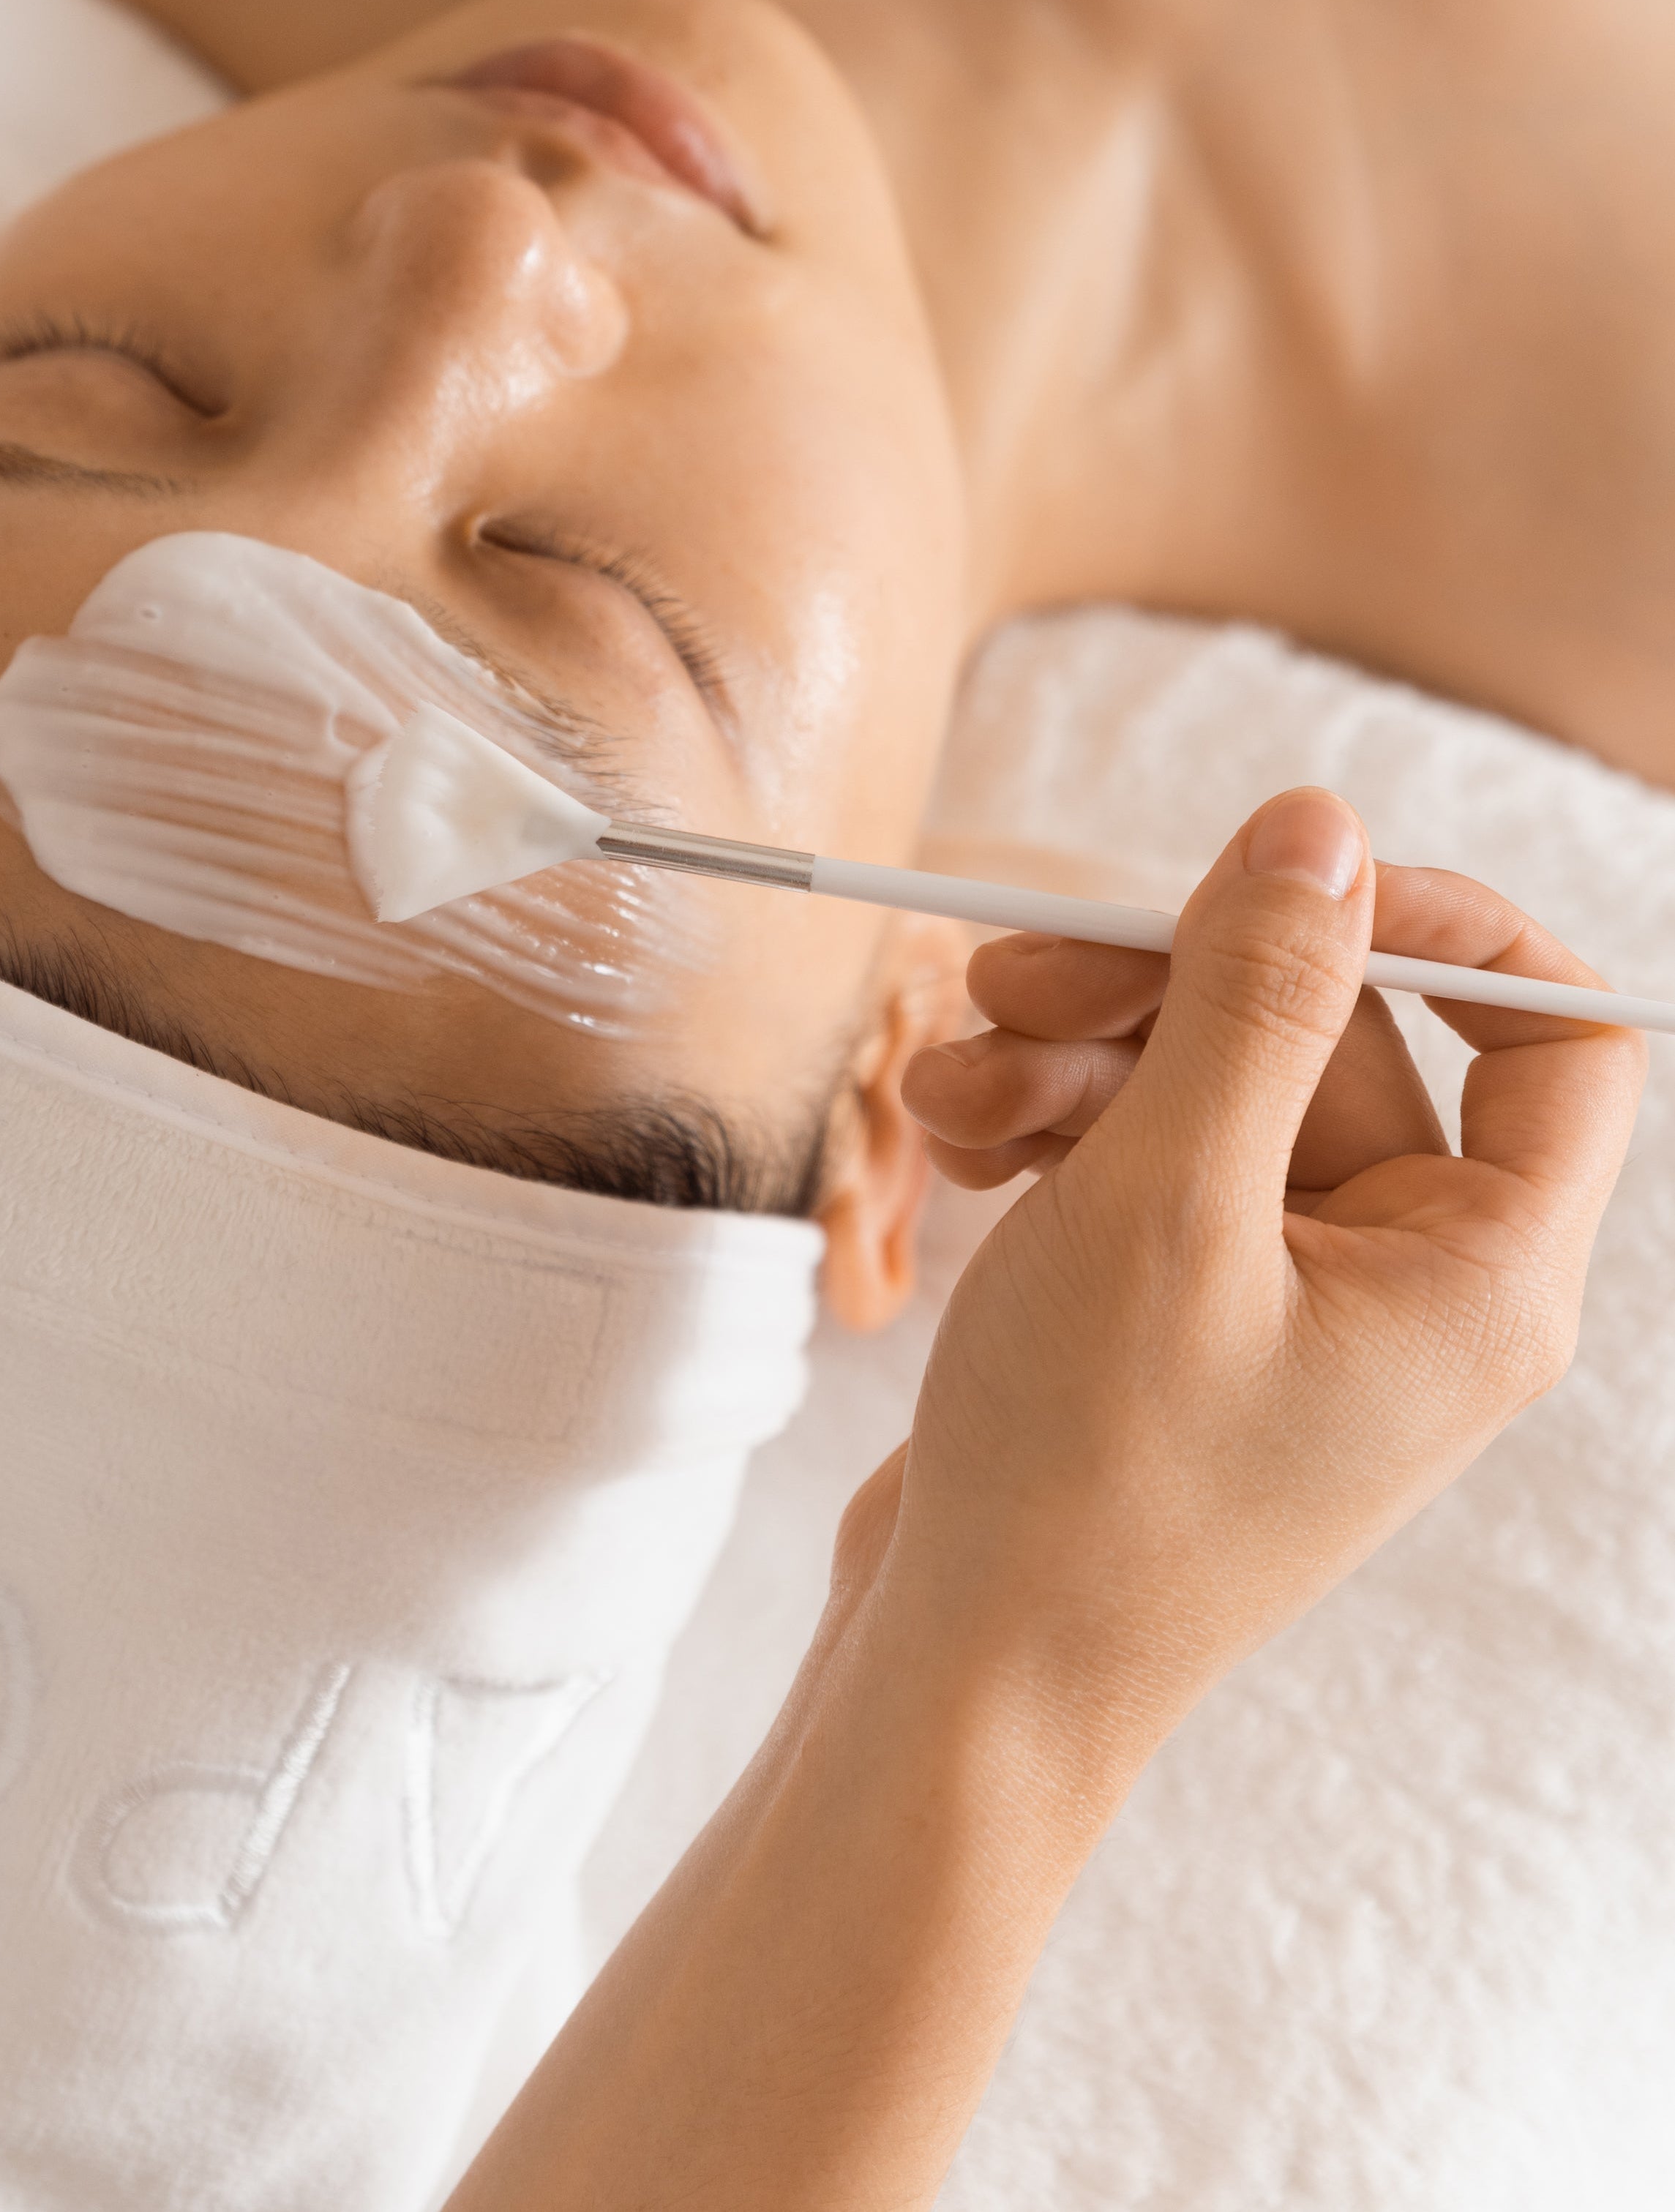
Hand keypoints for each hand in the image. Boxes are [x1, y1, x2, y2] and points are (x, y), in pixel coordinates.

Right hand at [876, 788, 1646, 1769]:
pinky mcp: (1188, 1312)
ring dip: (1071, 1053)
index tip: (1283, 878)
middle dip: (1160, 986)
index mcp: (1478, 1279)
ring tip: (945, 1092)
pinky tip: (953, 1145)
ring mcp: (1293, 1299)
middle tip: (1011, 971)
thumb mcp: (1166, 1201)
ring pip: (1213, 1085)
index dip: (1442, 928)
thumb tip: (1322, 826)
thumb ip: (1251, 998)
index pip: (1559, 1039)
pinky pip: (1148, 1156)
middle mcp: (1408, 1283)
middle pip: (1334, 1039)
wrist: (965, 1678)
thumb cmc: (1088, 1480)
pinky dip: (1052, 1124)